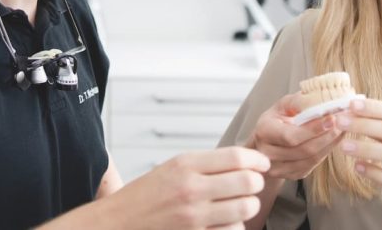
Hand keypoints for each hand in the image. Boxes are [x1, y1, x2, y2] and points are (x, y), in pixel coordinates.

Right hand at [108, 147, 268, 229]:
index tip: (262, 164)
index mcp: (185, 165)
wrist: (119, 221)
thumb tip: (244, 162)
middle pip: (246, 182)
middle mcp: (191, 189)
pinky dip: (236, 226)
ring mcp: (194, 216)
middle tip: (252, 184)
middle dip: (256, 183)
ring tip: (243, 203)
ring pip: (245, 208)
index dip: (257, 160)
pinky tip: (227, 221)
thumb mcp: (173, 167)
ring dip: (249, 206)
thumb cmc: (147, 194)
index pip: (236, 158)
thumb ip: (206, 164)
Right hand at [246, 92, 346, 179]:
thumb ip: (298, 101)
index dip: (313, 129)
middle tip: (344, 123)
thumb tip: (320, 97)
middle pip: (303, 150)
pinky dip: (326, 152)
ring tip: (343, 129)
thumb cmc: (277, 119)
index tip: (332, 118)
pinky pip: (312, 165)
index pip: (291, 136)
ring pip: (310, 160)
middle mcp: (267, 153)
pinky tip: (334, 140)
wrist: (266, 141)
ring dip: (330, 145)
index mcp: (264, 131)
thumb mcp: (282, 105)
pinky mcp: (290, 175)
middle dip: (327, 137)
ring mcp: (278, 168)